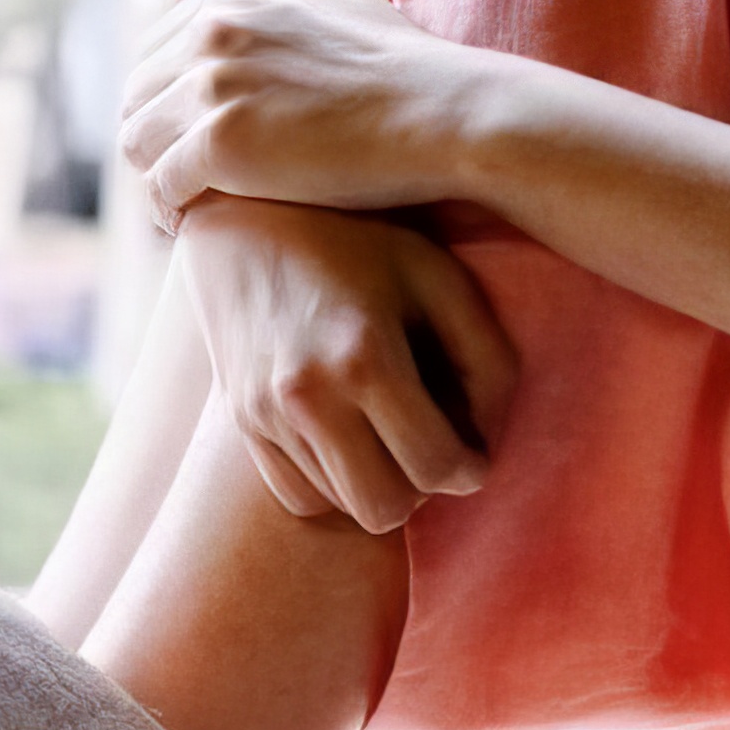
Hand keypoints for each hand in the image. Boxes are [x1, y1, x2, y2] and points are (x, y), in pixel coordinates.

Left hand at [121, 0, 468, 226]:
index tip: (190, 130)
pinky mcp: (221, 142)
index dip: (168, 94)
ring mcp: (213, 83)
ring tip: (182, 201)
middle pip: (138, 91)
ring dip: (155, 172)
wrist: (441, 114)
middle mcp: (213, 25)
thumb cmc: (401, 63)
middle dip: (156, 134)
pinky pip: (161, 185)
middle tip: (183, 173)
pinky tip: (189, 225)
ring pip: (137, 138)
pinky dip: (168, 210)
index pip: (158, 44)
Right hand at [180, 195, 517, 531]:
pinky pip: (300, 497)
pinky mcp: (241, 423)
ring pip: (342, 506)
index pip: (434, 465)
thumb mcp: (438, 276)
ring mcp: (264, 415)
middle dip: (422, 488)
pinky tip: (351, 436)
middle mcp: (307, 395)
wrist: (244, 222)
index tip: (475, 452)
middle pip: (384, 508)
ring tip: (390, 430)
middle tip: (432, 446)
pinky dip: (334, 484)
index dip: (471, 469)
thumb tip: (488, 433)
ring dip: (378, 483)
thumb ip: (484, 353)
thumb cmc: (360, 242)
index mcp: (365, 355)